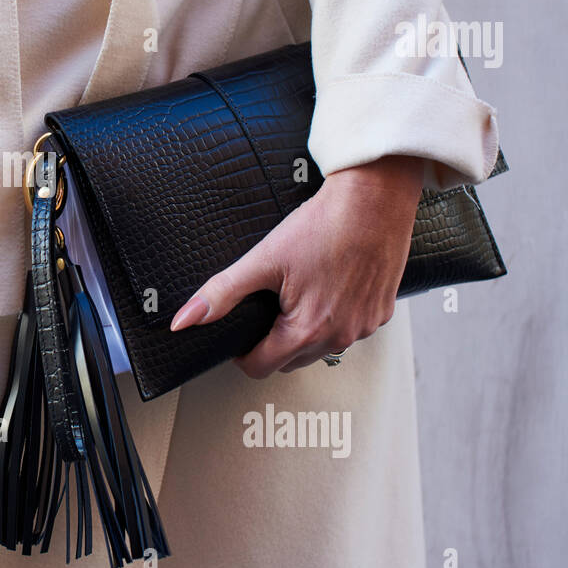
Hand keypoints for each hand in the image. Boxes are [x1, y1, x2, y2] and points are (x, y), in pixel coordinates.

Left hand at [169, 155, 425, 377]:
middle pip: (291, 360)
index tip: (239, 336)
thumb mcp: (264, 260)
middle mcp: (340, 336)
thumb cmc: (325, 225)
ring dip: (306, 332)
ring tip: (296, 295)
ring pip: (322, 347)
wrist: (374, 199)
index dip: (242, 353)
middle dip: (273, 342)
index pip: (261, 367)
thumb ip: (222, 293)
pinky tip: (328, 289)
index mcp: (307, 330)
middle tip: (267, 308)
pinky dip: (335, 317)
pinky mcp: (382, 313)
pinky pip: (350, 328)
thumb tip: (185, 319)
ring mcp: (365, 327)